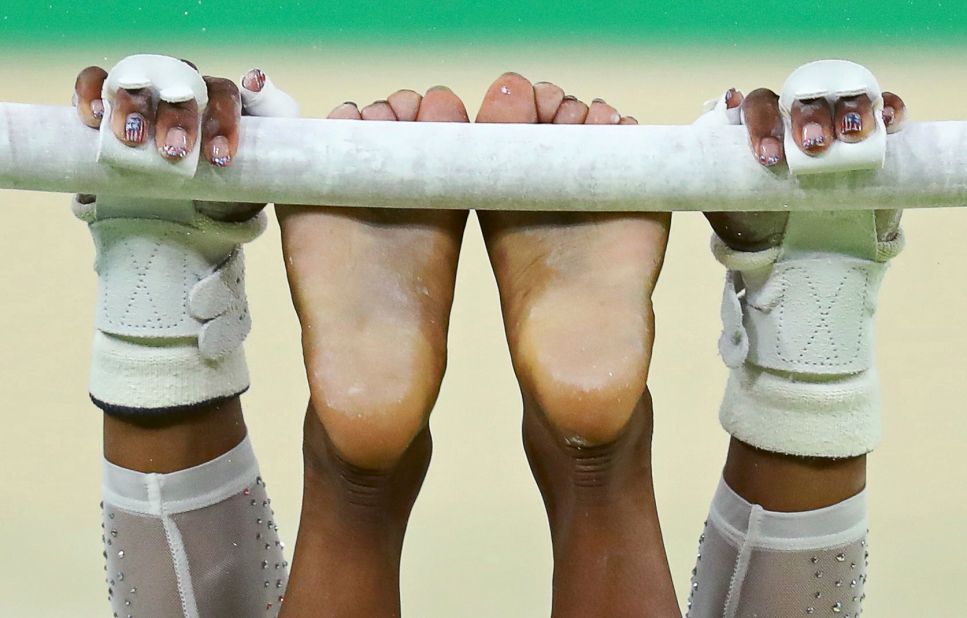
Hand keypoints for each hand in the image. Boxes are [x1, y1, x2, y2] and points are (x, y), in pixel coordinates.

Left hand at [705, 81, 906, 248]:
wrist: (804, 253)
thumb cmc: (759, 224)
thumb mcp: (728, 208)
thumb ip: (709, 185)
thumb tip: (686, 166)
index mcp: (760, 128)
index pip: (757, 107)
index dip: (760, 124)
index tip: (768, 158)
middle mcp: (795, 118)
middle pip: (799, 97)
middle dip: (804, 117)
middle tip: (812, 147)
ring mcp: (834, 122)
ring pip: (839, 95)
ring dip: (845, 108)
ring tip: (848, 137)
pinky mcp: (872, 136)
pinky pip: (883, 108)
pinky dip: (887, 108)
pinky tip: (887, 122)